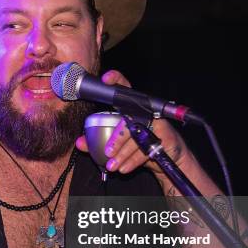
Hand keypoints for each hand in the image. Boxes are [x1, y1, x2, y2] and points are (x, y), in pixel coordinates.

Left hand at [75, 70, 194, 179]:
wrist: (168, 160)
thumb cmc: (140, 146)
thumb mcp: (117, 145)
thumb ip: (97, 143)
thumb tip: (79, 143)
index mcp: (130, 108)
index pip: (124, 89)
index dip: (117, 80)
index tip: (106, 79)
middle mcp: (144, 111)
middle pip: (129, 119)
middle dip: (117, 138)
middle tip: (107, 152)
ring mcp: (156, 122)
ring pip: (137, 136)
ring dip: (124, 153)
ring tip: (113, 165)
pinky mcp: (166, 135)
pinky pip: (147, 148)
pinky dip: (134, 160)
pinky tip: (124, 167)